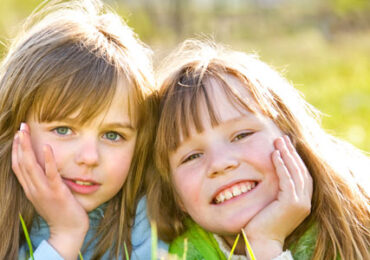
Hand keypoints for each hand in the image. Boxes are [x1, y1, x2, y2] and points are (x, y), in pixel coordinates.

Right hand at [12, 123, 88, 259]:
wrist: (68, 230)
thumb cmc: (60, 212)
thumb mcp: (47, 196)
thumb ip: (43, 183)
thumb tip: (44, 168)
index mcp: (30, 189)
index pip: (18, 166)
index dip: (17, 150)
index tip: (18, 135)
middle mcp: (33, 189)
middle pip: (21, 162)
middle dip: (20, 143)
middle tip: (21, 127)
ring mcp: (44, 190)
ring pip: (30, 165)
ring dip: (28, 147)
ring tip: (26, 131)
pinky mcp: (57, 192)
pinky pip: (50, 173)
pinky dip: (48, 159)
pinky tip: (48, 147)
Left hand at [242, 135, 312, 259]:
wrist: (261, 241)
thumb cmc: (262, 222)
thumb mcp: (272, 202)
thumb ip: (276, 189)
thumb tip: (270, 172)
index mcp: (302, 201)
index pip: (301, 174)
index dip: (295, 158)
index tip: (286, 145)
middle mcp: (304, 201)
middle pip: (301, 170)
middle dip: (292, 152)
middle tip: (282, 138)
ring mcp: (300, 203)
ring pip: (295, 172)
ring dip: (287, 155)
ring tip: (278, 142)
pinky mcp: (291, 203)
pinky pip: (287, 179)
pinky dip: (282, 165)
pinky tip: (275, 155)